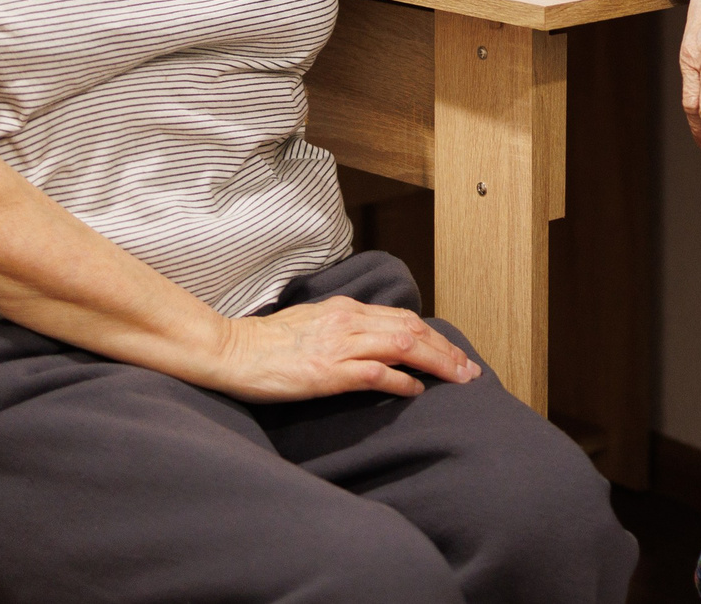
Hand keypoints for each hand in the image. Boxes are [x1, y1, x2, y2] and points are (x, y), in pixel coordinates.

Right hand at [199, 294, 480, 400]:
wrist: (230, 351)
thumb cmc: (267, 344)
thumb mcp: (313, 325)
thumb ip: (344, 330)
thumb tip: (375, 342)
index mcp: (345, 310)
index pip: (403, 318)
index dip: (435, 337)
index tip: (455, 355)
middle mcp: (347, 321)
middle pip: (412, 329)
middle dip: (446, 350)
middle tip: (469, 371)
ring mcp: (338, 346)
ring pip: (402, 346)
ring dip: (435, 363)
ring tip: (457, 379)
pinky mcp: (326, 372)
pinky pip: (374, 373)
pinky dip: (400, 381)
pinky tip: (415, 391)